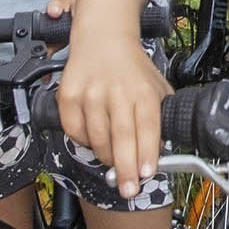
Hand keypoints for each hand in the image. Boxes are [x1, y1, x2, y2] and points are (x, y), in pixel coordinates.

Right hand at [58, 33, 172, 199]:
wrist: (103, 39)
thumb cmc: (133, 69)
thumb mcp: (157, 88)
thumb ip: (160, 118)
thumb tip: (161, 153)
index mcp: (143, 91)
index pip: (147, 127)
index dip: (147, 153)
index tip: (145, 174)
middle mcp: (116, 92)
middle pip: (121, 137)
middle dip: (125, 169)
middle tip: (128, 190)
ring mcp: (90, 93)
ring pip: (96, 139)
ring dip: (105, 157)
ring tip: (114, 164)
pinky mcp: (68, 95)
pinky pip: (74, 131)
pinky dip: (83, 141)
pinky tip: (93, 139)